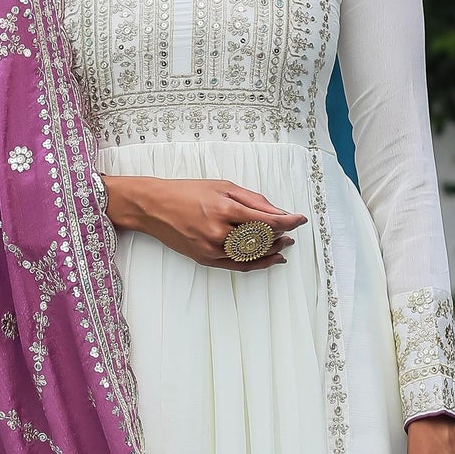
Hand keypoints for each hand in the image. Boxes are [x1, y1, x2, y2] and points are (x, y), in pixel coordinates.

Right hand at [101, 175, 305, 269]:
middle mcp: (218, 232)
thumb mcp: (222, 187)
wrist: (154, 207)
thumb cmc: (187, 192)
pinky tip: (272, 259)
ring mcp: (211, 249)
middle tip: (291, 230)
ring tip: (284, 244)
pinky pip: (238, 266)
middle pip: (261, 240)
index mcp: (224, 209)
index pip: (266, 221)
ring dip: (272, 250)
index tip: (300, 219)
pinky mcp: (205, 260)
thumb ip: (253, 200)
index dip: (288, 222)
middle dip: (280, 235)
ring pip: (252, 255)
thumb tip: (280, 212)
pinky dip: (258, 264)